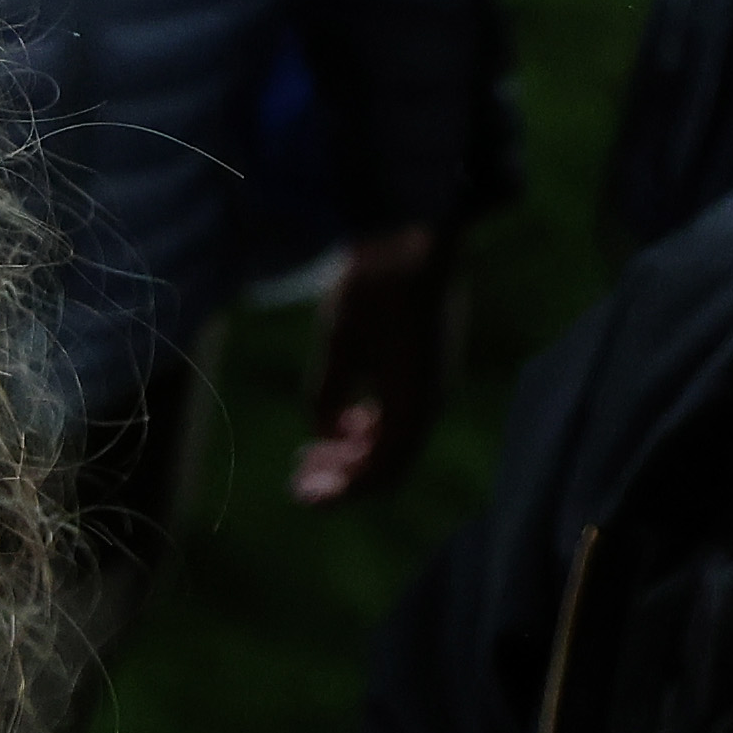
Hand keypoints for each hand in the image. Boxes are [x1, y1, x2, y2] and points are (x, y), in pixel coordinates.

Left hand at [294, 222, 464, 506]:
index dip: (341, 491)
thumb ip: (327, 397)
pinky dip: (370, 424)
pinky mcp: (427, 360)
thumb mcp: (337, 345)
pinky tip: (342, 418)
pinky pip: (400, 411)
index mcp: (414, 404)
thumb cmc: (374, 289)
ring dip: (355, 451)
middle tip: (300, 479)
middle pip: (390, 461)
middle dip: (344, 476)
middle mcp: (431, 399)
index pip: (380, 472)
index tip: (304, 496)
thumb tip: (324, 433)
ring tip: (314, 452)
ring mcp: (432, 379)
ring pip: (395, 436)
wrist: (414, 235)